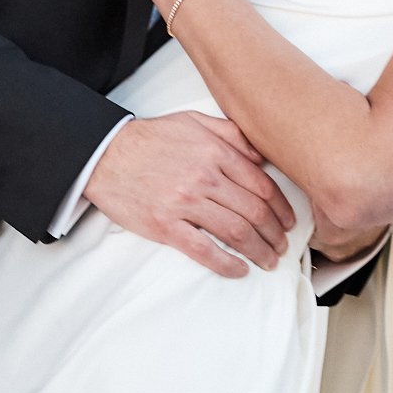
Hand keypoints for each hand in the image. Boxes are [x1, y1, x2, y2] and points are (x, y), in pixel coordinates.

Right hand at [85, 113, 293, 279]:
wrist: (105, 155)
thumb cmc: (149, 140)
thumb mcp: (193, 122)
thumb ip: (231, 135)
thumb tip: (262, 156)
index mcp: (215, 152)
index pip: (262, 185)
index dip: (281, 208)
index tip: (288, 222)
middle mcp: (205, 177)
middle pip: (254, 212)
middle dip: (275, 234)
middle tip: (282, 247)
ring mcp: (185, 202)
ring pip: (236, 232)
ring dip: (259, 251)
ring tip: (268, 261)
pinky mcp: (165, 225)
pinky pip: (204, 250)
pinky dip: (227, 264)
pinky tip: (239, 269)